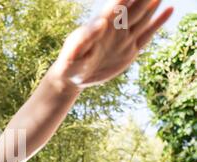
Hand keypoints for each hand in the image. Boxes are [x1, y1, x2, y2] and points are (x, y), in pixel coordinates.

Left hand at [52, 0, 173, 87]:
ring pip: (143, 17)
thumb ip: (86, 38)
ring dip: (152, 4)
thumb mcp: (74, 53)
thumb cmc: (70, 62)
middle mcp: (115, 28)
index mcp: (102, 25)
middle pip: (134, 7)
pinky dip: (158, 22)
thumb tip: (101, 22)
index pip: (118, 4)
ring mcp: (124, 38)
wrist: (74, 77)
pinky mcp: (130, 49)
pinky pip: (147, 34)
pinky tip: (168, 9)